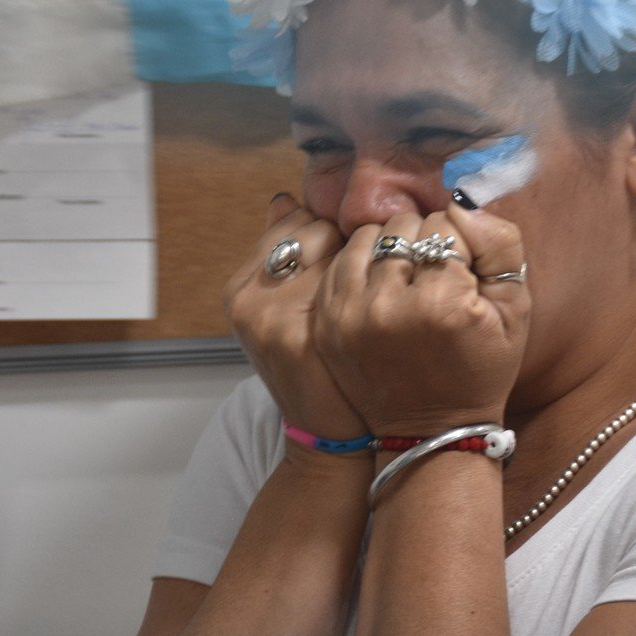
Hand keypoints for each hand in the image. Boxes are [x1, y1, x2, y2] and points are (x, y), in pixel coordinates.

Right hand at [224, 194, 367, 441]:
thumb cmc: (319, 369)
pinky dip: (383, 283)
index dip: (333, 235)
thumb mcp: (286, 312)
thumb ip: (285, 256)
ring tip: (387, 289)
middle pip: (317, 229)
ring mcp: (271, 317)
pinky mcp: (302, 335)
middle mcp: (248, 298)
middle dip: (351, 243)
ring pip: (339, 249)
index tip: (357, 258)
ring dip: (373, 260)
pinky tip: (394, 304)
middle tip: (375, 274)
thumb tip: (283, 198)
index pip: (295, 220)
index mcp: (240, 288)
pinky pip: (355, 278)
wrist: (329, 437)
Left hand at [313, 204, 530, 437]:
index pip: (444, 225)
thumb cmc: (481, 367)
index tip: (464, 275)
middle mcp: (385, 307)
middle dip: (424, 241)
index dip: (460, 242)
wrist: (429, 428)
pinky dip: (360, 264)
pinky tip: (380, 287)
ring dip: (389, 247)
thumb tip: (460, 204)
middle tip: (436, 278)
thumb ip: (499, 246)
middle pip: (403, 226)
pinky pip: (340, 263)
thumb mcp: (515, 310)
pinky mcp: (325, 322)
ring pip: (367, 236)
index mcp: (439, 304)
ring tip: (407, 279)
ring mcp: (347, 316)